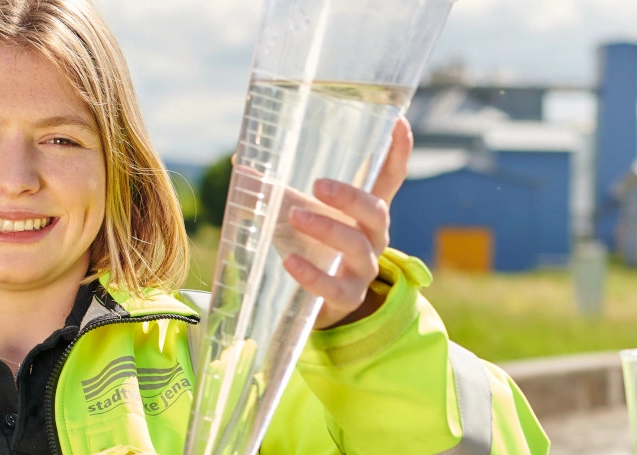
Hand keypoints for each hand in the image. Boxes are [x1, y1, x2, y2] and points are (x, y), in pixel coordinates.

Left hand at [285, 119, 412, 329]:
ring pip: (357, 246)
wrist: (315, 306)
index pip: (390, 177)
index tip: (397, 121)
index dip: (397, 150)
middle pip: (376, 211)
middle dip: (350, 197)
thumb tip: (239, 160)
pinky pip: (335, 288)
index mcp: (366, 210)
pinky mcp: (347, 297)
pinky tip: (289, 261)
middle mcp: (373, 237)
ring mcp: (363, 269)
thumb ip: (276, 190)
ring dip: (327, 229)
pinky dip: (312, 274)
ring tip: (295, 216)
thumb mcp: (298, 213)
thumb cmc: (311, 247)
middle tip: (318, 185)